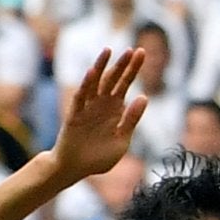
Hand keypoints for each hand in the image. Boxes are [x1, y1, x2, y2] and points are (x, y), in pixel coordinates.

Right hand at [50, 48, 146, 185]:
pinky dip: (86, 84)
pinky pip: (81, 96)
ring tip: (109, 51)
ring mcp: (87, 107)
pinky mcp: (75, 114)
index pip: (125, 84)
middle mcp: (101, 104)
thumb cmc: (98, 157)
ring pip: (95, 82)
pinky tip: (93, 72)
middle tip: (133, 50)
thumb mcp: (122, 140)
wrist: (75, 169)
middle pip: (113, 79)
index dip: (133, 68)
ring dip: (102, 67)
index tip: (141, 52)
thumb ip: (131, 120)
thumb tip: (144, 97)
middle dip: (122, 64)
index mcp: (115, 109)